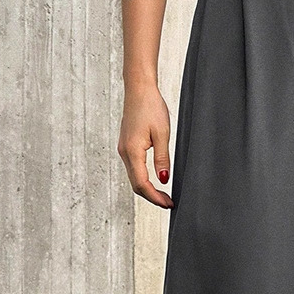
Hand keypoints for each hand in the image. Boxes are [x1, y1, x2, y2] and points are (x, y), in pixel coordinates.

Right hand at [118, 81, 173, 208]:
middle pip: (136, 185)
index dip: (155, 197)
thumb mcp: (162, 134)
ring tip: (164, 195)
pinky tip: (154, 181)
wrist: (138, 90)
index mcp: (132, 151)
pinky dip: (143, 179)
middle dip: (152, 197)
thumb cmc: (150, 107)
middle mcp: (124, 153)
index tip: (168, 203)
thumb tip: (164, 180)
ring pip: (134, 178)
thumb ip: (162, 159)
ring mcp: (124, 150)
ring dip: (148, 189)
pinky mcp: (126, 146)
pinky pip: (134, 169)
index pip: (142, 184)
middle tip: (168, 203)